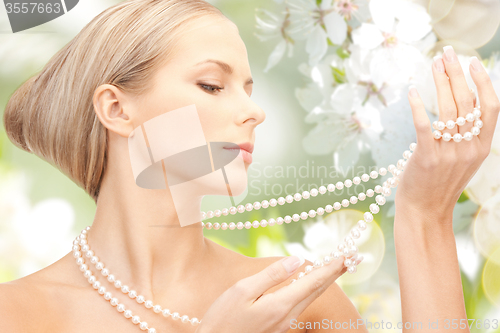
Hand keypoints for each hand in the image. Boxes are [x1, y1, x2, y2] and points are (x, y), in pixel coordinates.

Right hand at [195, 255, 346, 332]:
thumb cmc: (222, 319)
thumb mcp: (242, 291)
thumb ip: (272, 276)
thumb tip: (297, 260)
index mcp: (281, 304)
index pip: (314, 280)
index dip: (333, 266)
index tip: (349, 254)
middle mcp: (288, 315)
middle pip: (318, 289)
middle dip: (337, 271)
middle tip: (354, 257)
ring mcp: (284, 322)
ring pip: (311, 296)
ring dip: (327, 279)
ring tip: (338, 264)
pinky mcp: (278, 325)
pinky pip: (301, 302)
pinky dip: (312, 288)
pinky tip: (313, 281)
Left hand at [396, 45, 499, 218]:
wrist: (425, 211)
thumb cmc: (439, 184)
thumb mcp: (463, 161)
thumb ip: (467, 136)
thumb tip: (463, 106)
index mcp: (482, 147)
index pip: (491, 107)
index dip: (483, 82)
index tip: (472, 62)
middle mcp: (469, 148)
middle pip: (467, 101)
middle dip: (457, 73)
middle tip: (446, 53)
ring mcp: (449, 153)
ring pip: (448, 108)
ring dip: (440, 82)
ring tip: (433, 64)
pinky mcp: (427, 157)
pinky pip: (424, 125)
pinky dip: (418, 106)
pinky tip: (412, 90)